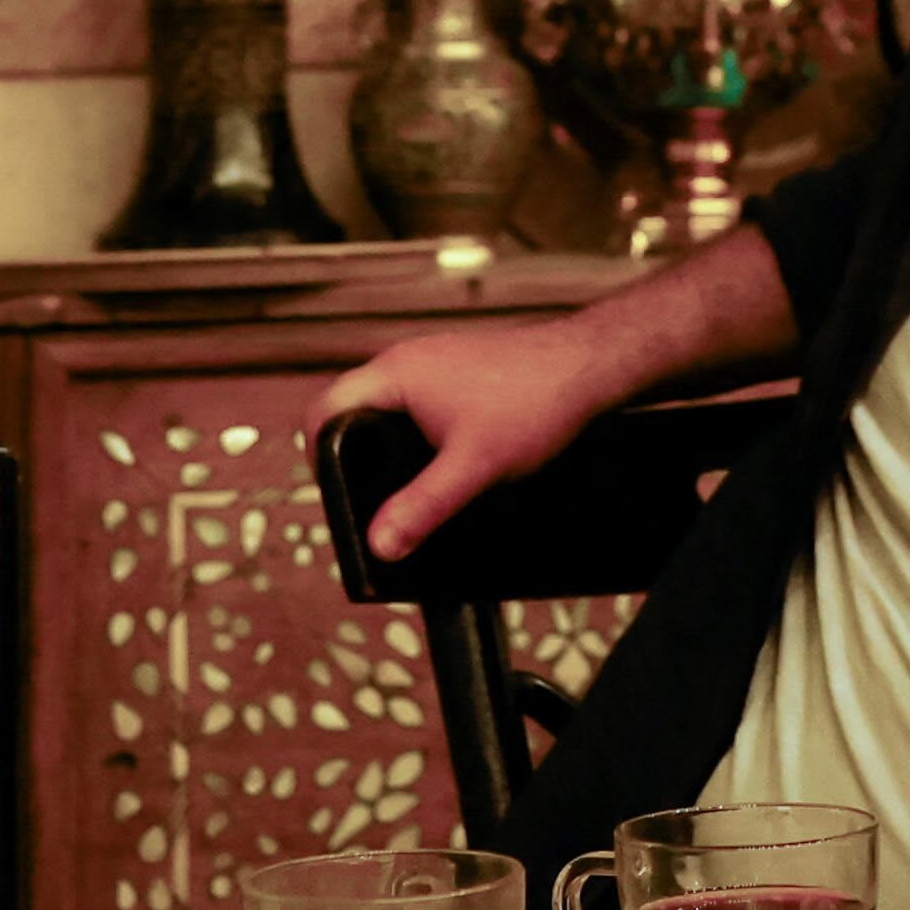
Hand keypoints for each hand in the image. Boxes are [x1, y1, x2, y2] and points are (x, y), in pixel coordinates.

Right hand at [319, 318, 624, 558]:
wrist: (589, 367)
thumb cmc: (534, 401)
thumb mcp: (473, 468)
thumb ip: (422, 508)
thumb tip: (379, 545)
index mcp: (395, 375)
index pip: (325, 413)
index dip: (320, 458)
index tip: (338, 497)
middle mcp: (405, 364)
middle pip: (351, 415)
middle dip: (355, 460)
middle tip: (369, 503)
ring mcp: (432, 367)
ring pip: (386, 413)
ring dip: (387, 450)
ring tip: (405, 491)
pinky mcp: (456, 377)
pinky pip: (416, 410)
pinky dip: (416, 441)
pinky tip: (441, 467)